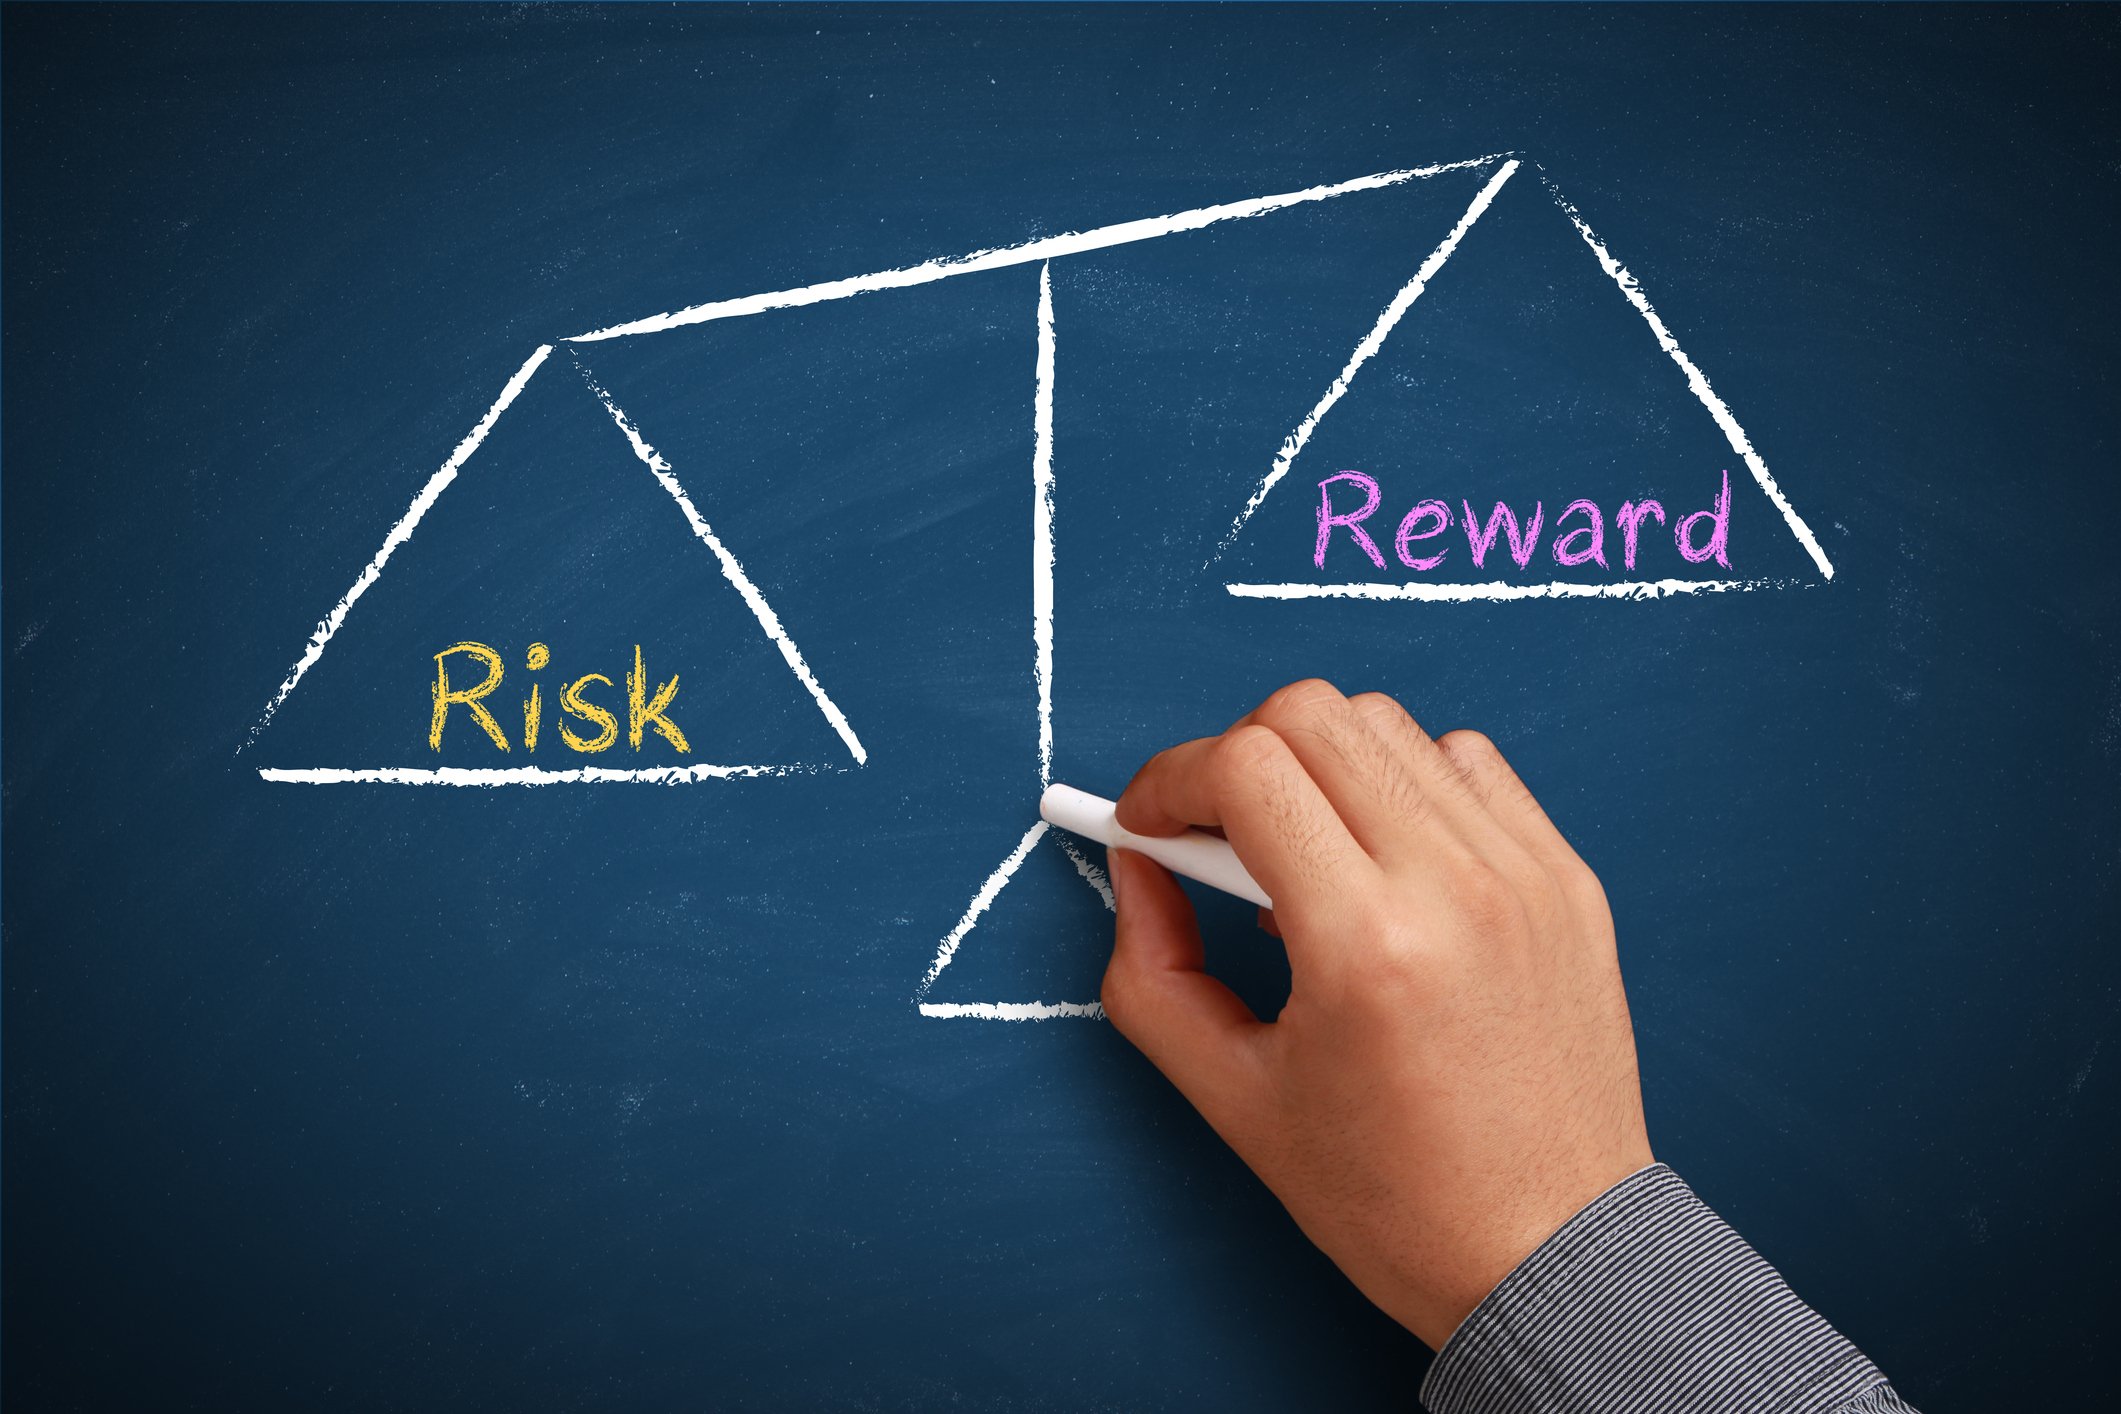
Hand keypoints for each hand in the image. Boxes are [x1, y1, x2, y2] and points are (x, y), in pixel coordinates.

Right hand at [1102, 679, 1652, 1349]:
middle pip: (1314, 714)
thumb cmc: (1393, 1198)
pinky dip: (1405, 781)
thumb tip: (1138, 863)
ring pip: (1388, 725)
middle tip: (1215, 831)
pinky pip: (1469, 764)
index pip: (1246, 766)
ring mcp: (1525, 873)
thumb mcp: (1234, 1098)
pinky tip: (1386, 858)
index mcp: (1364, 945)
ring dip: (1319, 764)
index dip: (1168, 779)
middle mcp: (1454, 885)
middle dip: (1234, 755)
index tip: (1148, 824)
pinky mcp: (1568, 878)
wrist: (1552, 1253)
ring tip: (1306, 856)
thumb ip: (1151, 972)